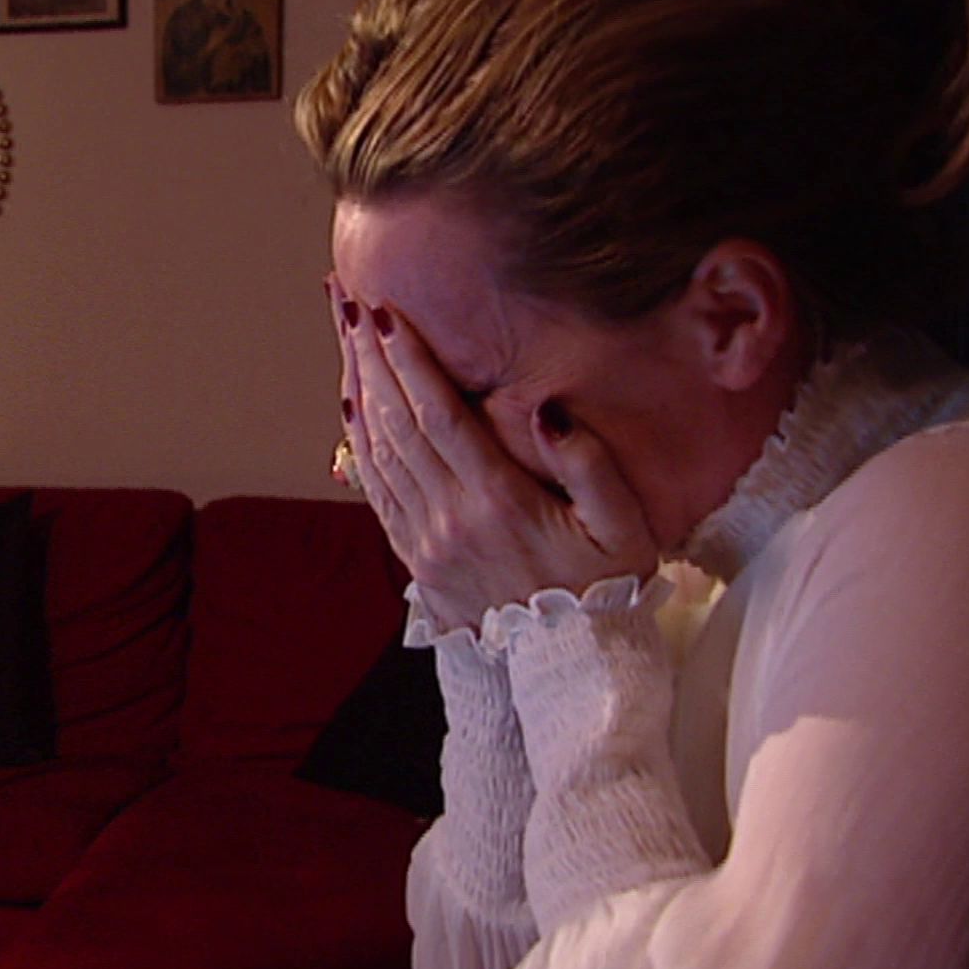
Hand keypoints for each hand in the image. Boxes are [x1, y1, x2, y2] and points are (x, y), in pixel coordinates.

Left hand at [328, 275, 657, 632]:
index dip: (410, 363)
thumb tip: (550, 410)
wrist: (568, 667)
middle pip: (398, 423)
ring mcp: (426, 540)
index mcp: (499, 502)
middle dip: (372, 357)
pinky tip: (351, 403)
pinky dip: (359, 442)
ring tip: (344, 335)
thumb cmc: (605, 587)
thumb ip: (591, 465)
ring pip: (379, 451)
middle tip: (350, 302)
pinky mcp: (415, 557)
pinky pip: (376, 489)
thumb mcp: (624, 528)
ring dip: (358, 388)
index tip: (386, 314)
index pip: (441, 417)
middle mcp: (451, 518)